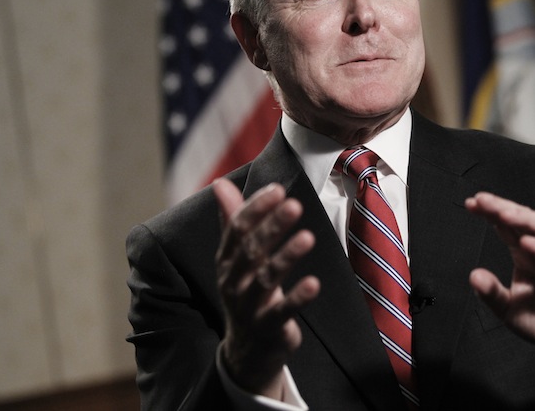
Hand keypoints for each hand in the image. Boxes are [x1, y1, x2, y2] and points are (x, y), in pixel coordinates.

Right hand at [213, 179, 319, 398]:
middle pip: (251, 250)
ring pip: (265, 279)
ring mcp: (248, 306)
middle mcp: (233, 282)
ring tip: (308, 238)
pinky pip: (282, 312)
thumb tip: (220, 183)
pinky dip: (297, 298)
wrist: (247, 349)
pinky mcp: (268, 327)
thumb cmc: (246, 292)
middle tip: (294, 205)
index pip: (237, 229)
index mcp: (227, 261)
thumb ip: (232, 220)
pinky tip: (314, 283)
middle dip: (272, 226)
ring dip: (287, 257)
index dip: (256, 208)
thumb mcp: (237, 258)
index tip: (278, 190)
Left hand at [465, 192, 534, 384]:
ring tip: (503, 213)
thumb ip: (492, 294)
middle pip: (525, 220)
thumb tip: (473, 276)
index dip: (491, 213)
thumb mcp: (510, 311)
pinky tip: (527, 243)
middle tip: (481, 200)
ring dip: (525, 219)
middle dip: (503, 208)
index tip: (470, 203)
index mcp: (526, 255)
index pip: (507, 226)